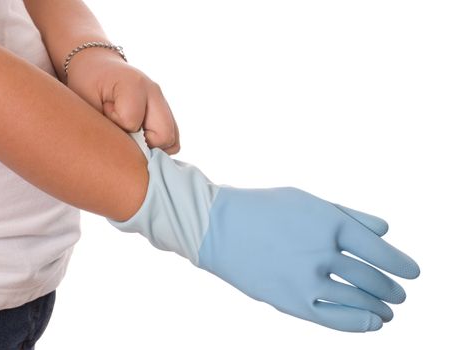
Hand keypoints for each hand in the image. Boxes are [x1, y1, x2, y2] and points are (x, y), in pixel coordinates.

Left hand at [66, 49, 179, 153]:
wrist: (98, 66)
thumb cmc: (87, 84)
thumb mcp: (85, 101)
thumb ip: (104, 125)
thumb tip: (127, 152)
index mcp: (134, 84)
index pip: (132, 123)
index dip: (116, 127)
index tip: (105, 112)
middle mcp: (155, 93)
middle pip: (165, 137)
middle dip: (143, 145)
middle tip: (123, 134)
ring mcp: (164, 103)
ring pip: (172, 142)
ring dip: (153, 147)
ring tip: (132, 135)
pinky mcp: (167, 113)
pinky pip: (172, 141)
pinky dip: (158, 146)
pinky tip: (140, 138)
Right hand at [107, 147, 419, 331]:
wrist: (218, 227)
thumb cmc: (265, 209)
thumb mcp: (308, 200)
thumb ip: (348, 214)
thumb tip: (386, 229)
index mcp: (330, 222)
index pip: (380, 250)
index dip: (402, 264)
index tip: (414, 273)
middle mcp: (322, 251)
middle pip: (371, 278)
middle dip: (391, 288)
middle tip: (399, 293)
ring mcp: (306, 278)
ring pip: (356, 300)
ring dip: (379, 308)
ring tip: (388, 312)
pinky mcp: (290, 300)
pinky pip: (333, 318)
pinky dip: (358, 323)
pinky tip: (373, 324)